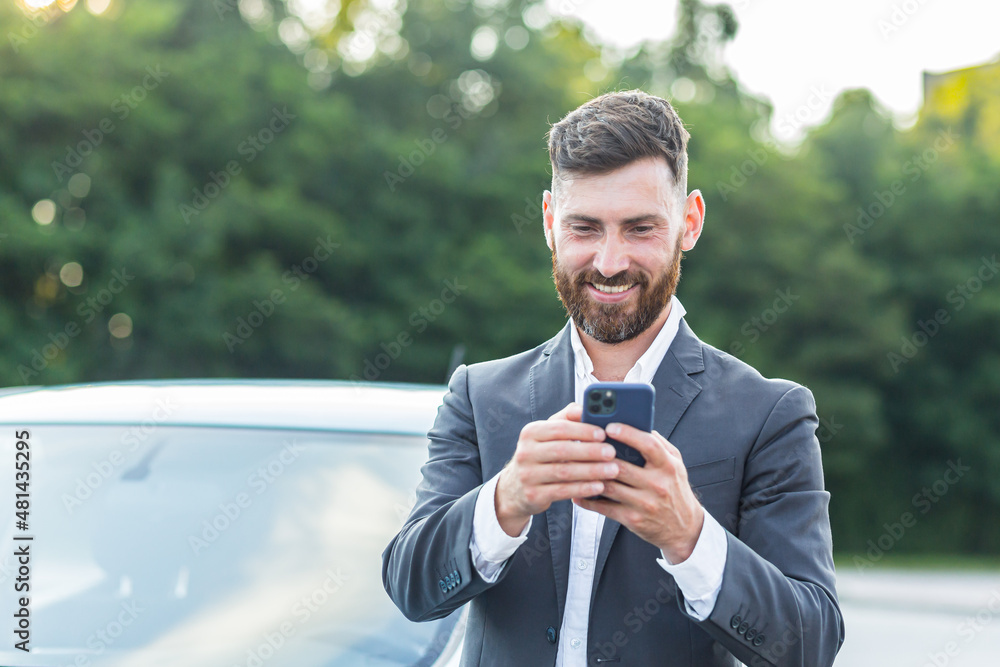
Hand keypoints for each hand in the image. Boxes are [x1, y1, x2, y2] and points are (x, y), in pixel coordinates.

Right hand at [495, 403, 618, 536]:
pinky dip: (583, 488)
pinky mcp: (533, 495)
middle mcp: (525, 452)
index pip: (559, 428)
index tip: (603, 433)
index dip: (582, 430)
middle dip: (590, 451)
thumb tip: (587, 407)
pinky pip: (562, 491)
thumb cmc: (541, 454)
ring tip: (613, 470)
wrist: (516, 487)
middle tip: (612, 452)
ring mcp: (527, 475)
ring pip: (564, 472)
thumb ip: (567, 418)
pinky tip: (599, 486)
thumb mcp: (548, 434)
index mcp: (530, 432)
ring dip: (591, 471)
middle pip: (562, 450)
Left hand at [573, 423, 704, 562]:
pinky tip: (578, 492)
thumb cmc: (675, 490)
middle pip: (621, 467)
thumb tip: (637, 424)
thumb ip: (659, 444)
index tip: (609, 426)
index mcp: (668, 466)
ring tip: (574, 466)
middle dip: (599, 456)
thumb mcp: (675, 464)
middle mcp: (657, 485)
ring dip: (589, 476)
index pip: (648, 445)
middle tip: (582, 444)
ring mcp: (645, 504)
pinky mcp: (633, 519)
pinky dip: (588, 499)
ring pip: (609, 487)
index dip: (627, 433)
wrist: (684, 529)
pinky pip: (604, 507)